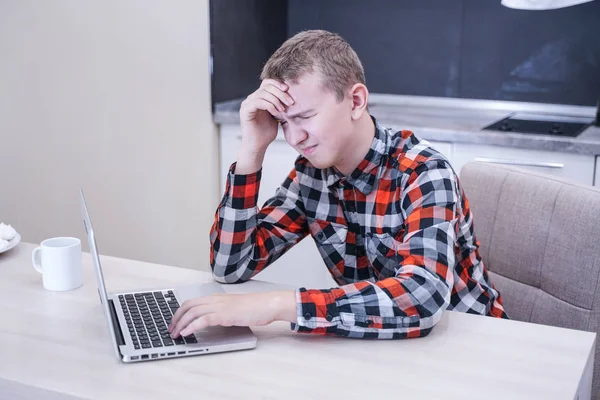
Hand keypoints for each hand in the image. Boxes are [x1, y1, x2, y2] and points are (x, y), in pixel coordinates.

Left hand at [168, 290, 296, 337]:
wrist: (267, 305)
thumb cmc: (255, 307)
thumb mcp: (234, 309)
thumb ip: (222, 313)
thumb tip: (211, 322)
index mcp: (216, 298)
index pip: (192, 302)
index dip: (180, 312)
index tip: (174, 323)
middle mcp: (215, 300)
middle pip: (188, 305)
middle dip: (176, 318)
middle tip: (170, 330)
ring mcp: (219, 306)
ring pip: (192, 312)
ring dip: (181, 324)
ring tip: (175, 334)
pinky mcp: (224, 315)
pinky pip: (202, 320)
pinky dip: (192, 326)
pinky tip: (186, 333)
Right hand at [239, 79, 294, 154]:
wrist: (257, 146)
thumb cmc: (267, 133)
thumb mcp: (277, 116)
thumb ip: (280, 105)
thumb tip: (292, 96)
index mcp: (258, 97)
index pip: (267, 82)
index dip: (278, 83)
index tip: (289, 90)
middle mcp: (251, 98)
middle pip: (266, 86)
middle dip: (280, 93)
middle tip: (290, 102)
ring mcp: (247, 104)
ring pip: (263, 93)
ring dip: (276, 100)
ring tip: (284, 109)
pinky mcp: (245, 111)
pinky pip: (258, 102)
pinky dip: (269, 105)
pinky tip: (276, 112)